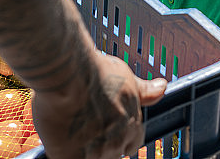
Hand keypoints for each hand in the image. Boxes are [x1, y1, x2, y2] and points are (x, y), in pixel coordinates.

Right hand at [32, 50, 166, 158]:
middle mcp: (116, 143)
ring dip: (79, 147)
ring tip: (67, 126)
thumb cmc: (95, 70)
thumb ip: (143, 91)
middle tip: (82, 123)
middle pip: (110, 152)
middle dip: (98, 142)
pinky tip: (56, 136)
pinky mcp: (70, 157)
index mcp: (131, 125)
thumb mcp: (125, 76)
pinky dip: (61, 150)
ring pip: (89, 158)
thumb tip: (163, 88)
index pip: (132, 143)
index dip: (120, 137)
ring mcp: (94, 154)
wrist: (69, 73)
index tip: (107, 128)